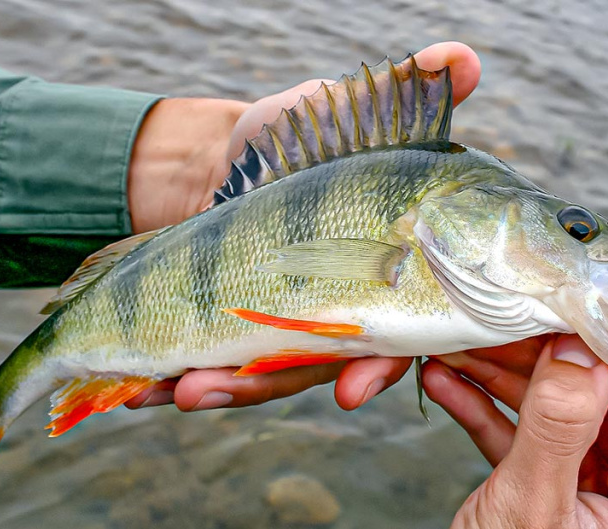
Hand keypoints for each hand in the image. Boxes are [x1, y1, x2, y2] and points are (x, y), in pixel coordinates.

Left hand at [124, 42, 481, 411]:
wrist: (222, 154)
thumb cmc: (301, 135)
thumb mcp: (349, 109)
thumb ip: (407, 93)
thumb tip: (464, 59)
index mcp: (379, 276)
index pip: (394, 335)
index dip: (378, 368)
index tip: (351, 391)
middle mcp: (334, 314)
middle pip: (313, 370)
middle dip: (267, 384)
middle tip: (217, 390)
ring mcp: (279, 328)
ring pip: (262, 375)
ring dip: (220, 388)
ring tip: (183, 389)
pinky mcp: (228, 329)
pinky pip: (210, 365)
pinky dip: (175, 381)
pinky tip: (143, 389)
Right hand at [422, 323, 607, 528]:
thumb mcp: (527, 515)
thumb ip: (556, 424)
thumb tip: (580, 346)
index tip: (575, 286)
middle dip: (544, 355)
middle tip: (500, 311)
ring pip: (565, 416)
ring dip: (508, 381)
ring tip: (458, 343)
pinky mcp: (565, 509)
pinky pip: (534, 446)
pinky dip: (494, 416)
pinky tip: (450, 385)